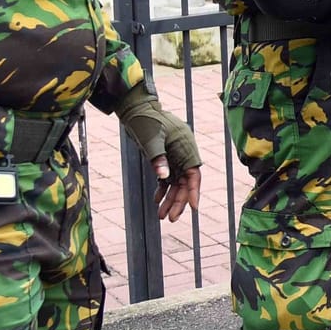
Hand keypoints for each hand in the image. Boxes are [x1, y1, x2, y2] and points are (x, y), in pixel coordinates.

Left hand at [114, 84, 203, 222]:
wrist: (136, 110)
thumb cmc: (147, 121)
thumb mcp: (152, 140)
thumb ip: (158, 159)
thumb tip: (164, 177)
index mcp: (186, 149)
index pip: (194, 175)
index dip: (194, 192)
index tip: (194, 208)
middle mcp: (183, 155)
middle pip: (184, 183)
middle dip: (178, 201)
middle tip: (170, 219)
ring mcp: (174, 158)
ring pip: (175, 184)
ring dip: (169, 199)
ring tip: (161, 215)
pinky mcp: (164, 159)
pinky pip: (166, 179)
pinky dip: (161, 190)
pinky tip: (156, 200)